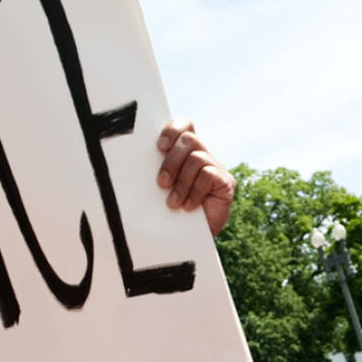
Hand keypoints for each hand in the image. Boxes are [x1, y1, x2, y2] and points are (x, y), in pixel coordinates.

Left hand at [156, 118, 233, 236]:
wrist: (191, 236)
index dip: (173, 129)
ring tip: (173, 202)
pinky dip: (195, 191)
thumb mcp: (162, 187)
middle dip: (172, 162)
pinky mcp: (226, 182)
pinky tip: (189, 206)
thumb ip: (157, 170)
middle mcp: (203, 154)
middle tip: (161, 183)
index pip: (184, 125)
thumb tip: (135, 161)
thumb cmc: (172, 209)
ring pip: (197, 158)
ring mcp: (217, 167)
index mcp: (186, 151)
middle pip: (189, 140)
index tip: (160, 147)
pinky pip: (208, 175)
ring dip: (181, 182)